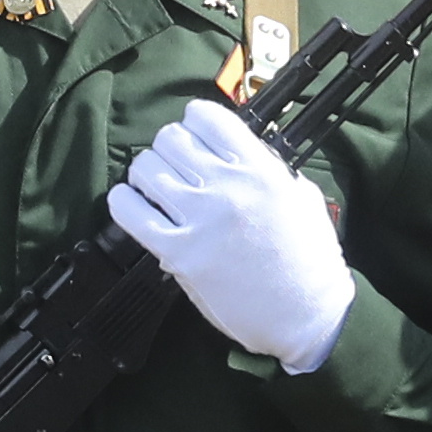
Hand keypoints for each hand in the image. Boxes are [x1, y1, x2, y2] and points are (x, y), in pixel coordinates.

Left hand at [106, 99, 353, 372]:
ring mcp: (199, 219)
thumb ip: (267, 169)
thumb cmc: (308, 258)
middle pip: (171, 139)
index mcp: (261, 170)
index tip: (194, 133)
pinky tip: (133, 204)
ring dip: (146, 173)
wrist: (305, 313)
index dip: (194, 120)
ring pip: (146, 168)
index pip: (209, 118)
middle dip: (169, 147)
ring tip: (155, 186)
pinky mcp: (176, 251)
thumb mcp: (300, 197)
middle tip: (174, 165)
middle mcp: (228, 187)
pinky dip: (123, 201)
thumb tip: (235, 150)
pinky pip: (129, 212)